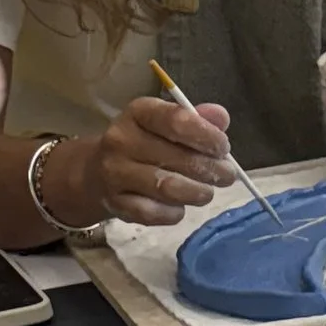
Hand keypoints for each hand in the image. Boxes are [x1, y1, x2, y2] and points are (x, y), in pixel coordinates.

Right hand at [74, 93, 237, 226]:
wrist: (99, 172)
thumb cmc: (147, 144)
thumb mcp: (169, 123)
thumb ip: (197, 119)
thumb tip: (221, 118)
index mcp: (139, 113)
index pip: (177, 120)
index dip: (208, 136)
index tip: (223, 148)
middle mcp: (121, 140)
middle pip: (179, 158)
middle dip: (212, 170)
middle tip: (226, 175)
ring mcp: (115, 173)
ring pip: (169, 188)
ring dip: (198, 193)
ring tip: (206, 192)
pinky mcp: (116, 203)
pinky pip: (155, 213)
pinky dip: (175, 213)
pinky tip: (180, 207)